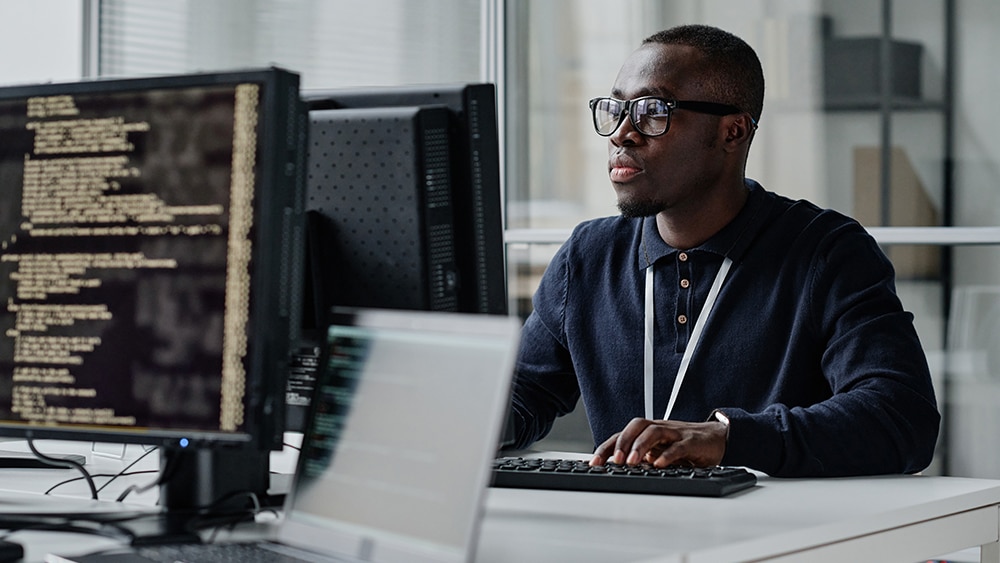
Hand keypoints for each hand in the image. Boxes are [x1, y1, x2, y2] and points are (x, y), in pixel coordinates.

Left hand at [589, 417, 727, 467]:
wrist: (717, 437)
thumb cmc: (685, 445)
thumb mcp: (660, 452)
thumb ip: (642, 459)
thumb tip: (617, 472)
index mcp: (649, 433)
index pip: (623, 435)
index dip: (606, 447)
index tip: (594, 463)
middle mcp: (660, 429)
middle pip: (636, 426)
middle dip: (622, 443)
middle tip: (614, 461)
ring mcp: (676, 433)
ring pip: (654, 432)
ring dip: (640, 446)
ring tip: (632, 462)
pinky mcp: (692, 442)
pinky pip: (678, 446)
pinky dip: (668, 455)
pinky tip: (659, 465)